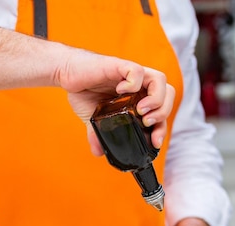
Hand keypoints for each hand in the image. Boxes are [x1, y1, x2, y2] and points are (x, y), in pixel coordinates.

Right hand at [59, 48, 174, 155]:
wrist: (66, 72)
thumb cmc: (83, 90)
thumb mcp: (92, 118)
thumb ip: (98, 133)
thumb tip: (98, 151)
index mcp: (137, 96)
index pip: (161, 110)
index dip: (162, 127)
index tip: (154, 141)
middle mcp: (138, 84)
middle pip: (168, 93)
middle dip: (163, 112)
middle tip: (147, 124)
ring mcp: (130, 74)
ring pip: (159, 80)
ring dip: (155, 99)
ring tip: (140, 111)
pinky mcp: (119, 65)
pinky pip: (136, 71)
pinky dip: (133, 83)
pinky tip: (120, 91)